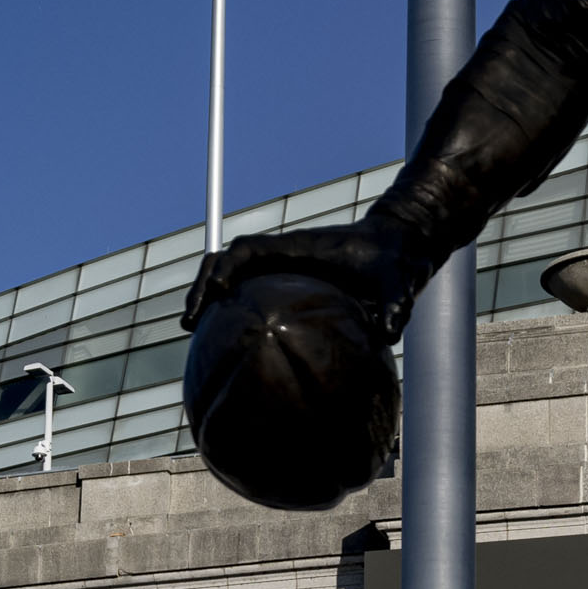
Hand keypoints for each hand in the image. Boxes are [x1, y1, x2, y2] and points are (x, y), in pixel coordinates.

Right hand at [187, 217, 420, 333]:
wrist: (397, 246)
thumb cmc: (394, 260)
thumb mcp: (398, 282)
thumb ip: (394, 304)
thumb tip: (388, 334)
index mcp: (298, 249)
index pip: (246, 250)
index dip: (225, 269)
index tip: (216, 294)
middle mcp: (282, 256)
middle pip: (225, 261)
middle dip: (203, 286)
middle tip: (189, 323)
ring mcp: (281, 269)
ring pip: (231, 276)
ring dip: (210, 297)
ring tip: (194, 332)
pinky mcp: (286, 283)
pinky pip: (249, 292)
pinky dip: (231, 309)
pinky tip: (228, 342)